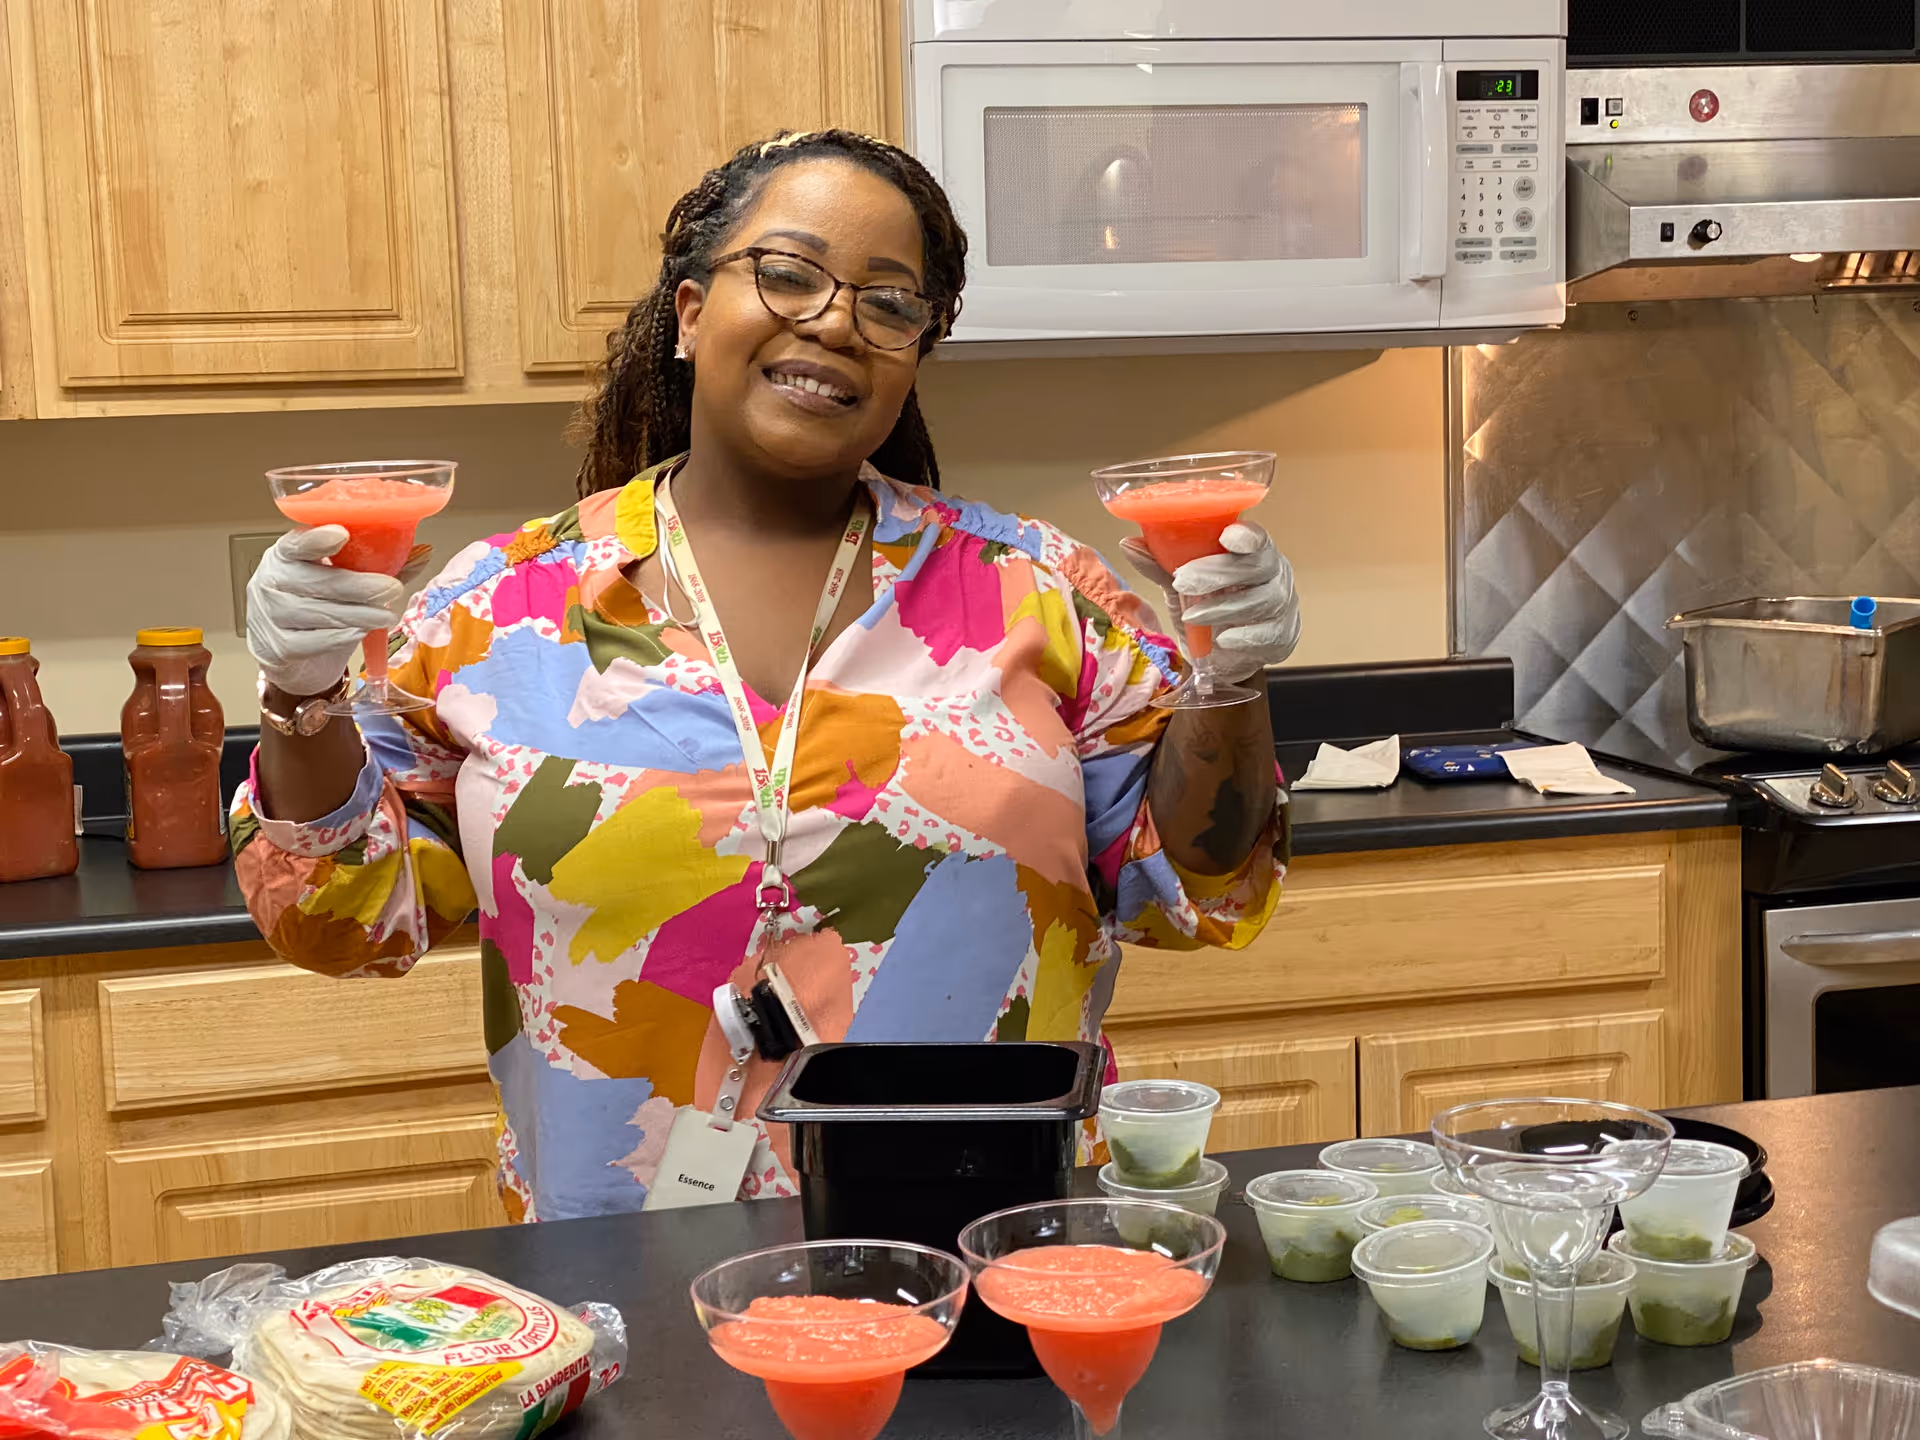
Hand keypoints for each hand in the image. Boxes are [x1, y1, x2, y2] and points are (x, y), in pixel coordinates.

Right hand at [246, 527, 417, 696]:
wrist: (289, 652)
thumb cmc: (319, 604)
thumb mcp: (343, 579)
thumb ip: (378, 564)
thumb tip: (423, 552)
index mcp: (286, 554)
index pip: (297, 543)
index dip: (318, 539)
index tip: (342, 534)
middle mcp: (271, 581)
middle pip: (317, 581)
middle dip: (359, 586)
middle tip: (392, 588)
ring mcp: (270, 615)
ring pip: (319, 613)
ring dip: (359, 615)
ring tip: (386, 616)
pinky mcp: (278, 647)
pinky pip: (313, 641)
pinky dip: (340, 637)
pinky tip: (360, 633)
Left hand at [1120, 522, 1300, 681]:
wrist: (1227, 655)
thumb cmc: (1209, 606)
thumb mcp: (1182, 585)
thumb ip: (1162, 565)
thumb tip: (1129, 544)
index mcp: (1252, 550)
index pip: (1257, 536)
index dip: (1245, 535)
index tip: (1226, 537)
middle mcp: (1273, 572)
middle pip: (1256, 566)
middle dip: (1217, 573)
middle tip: (1182, 581)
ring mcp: (1282, 604)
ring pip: (1261, 600)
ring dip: (1222, 608)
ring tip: (1192, 616)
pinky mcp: (1282, 635)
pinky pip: (1267, 633)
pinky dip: (1242, 636)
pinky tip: (1222, 640)